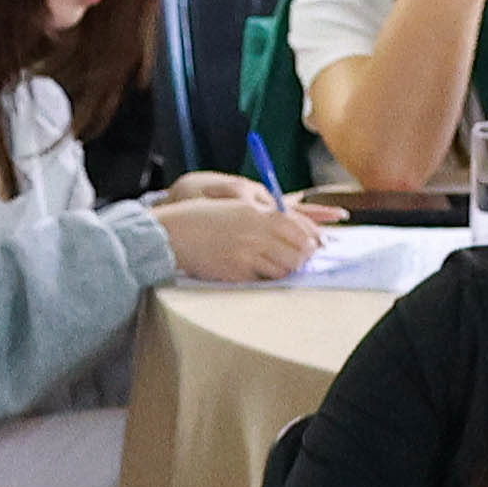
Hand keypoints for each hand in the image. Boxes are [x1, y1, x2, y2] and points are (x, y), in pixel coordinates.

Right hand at [149, 176, 331, 282]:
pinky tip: (261, 271)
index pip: (297, 225)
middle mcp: (254, 232)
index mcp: (255, 211)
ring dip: (287, 268)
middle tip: (303, 258)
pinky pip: (264, 279)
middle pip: (297, 249)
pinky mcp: (236, 272)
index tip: (317, 242)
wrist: (170, 234)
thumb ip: (263, 216)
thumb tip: (291, 229)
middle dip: (304, 255)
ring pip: (284, 268)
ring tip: (281, 265)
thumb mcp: (234, 207)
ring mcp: (246, 254)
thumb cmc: (200, 217)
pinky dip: (268, 277)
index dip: (312, 236)